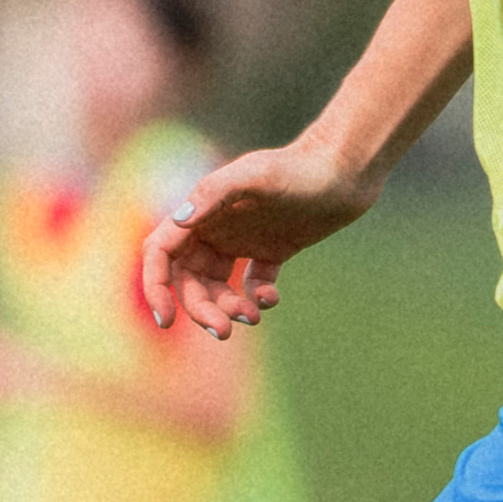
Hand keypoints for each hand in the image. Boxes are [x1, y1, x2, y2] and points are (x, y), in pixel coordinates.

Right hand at [136, 139, 380, 335]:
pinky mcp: (271, 250)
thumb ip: (214, 193)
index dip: (156, 286)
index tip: (166, 320)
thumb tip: (178, 220)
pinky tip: (272, 298)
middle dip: (201, 309)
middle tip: (222, 332)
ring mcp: (243, 240)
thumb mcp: (257, 176)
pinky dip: (256, 298)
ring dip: (227, 308)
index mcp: (202, 210)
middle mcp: (216, 226)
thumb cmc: (300, 169)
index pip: (161, 252)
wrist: (347, 170)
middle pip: (189, 280)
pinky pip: (251, 285)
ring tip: (252, 317)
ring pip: (218, 288)